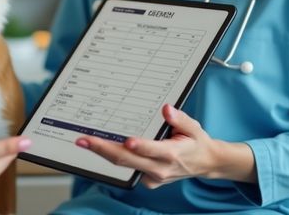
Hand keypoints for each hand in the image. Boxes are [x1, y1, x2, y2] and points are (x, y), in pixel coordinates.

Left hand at [74, 104, 254, 188]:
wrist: (204, 163)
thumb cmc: (196, 142)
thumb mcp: (194, 127)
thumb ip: (180, 118)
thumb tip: (166, 109)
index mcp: (172, 154)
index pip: (153, 151)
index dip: (140, 147)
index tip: (127, 141)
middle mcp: (160, 168)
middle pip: (128, 160)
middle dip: (104, 149)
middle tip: (84, 140)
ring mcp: (152, 177)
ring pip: (124, 165)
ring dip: (103, 153)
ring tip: (84, 141)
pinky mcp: (147, 179)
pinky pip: (127, 169)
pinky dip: (114, 158)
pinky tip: (100, 146)